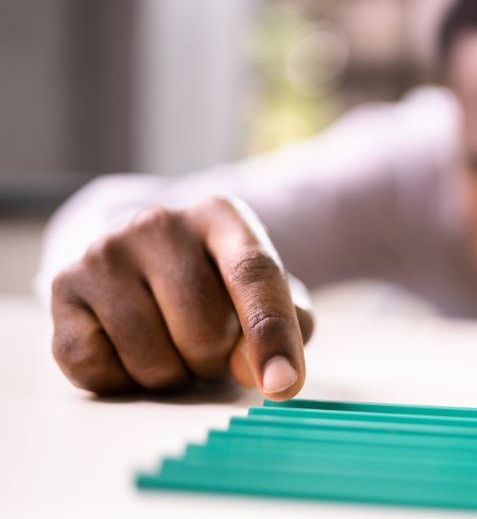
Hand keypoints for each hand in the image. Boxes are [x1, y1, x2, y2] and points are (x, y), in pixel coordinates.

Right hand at [50, 196, 312, 399]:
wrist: (144, 255)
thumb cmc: (219, 284)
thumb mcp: (268, 293)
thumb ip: (287, 328)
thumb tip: (252, 370)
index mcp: (222, 216)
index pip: (254, 275)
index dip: (272, 335)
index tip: (282, 385)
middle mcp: (159, 224)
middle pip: (203, 331)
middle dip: (215, 361)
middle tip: (210, 346)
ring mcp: (104, 253)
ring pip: (151, 360)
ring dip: (172, 376)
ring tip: (172, 344)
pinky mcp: (63, 288)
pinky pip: (96, 370)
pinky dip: (122, 381)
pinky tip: (131, 349)